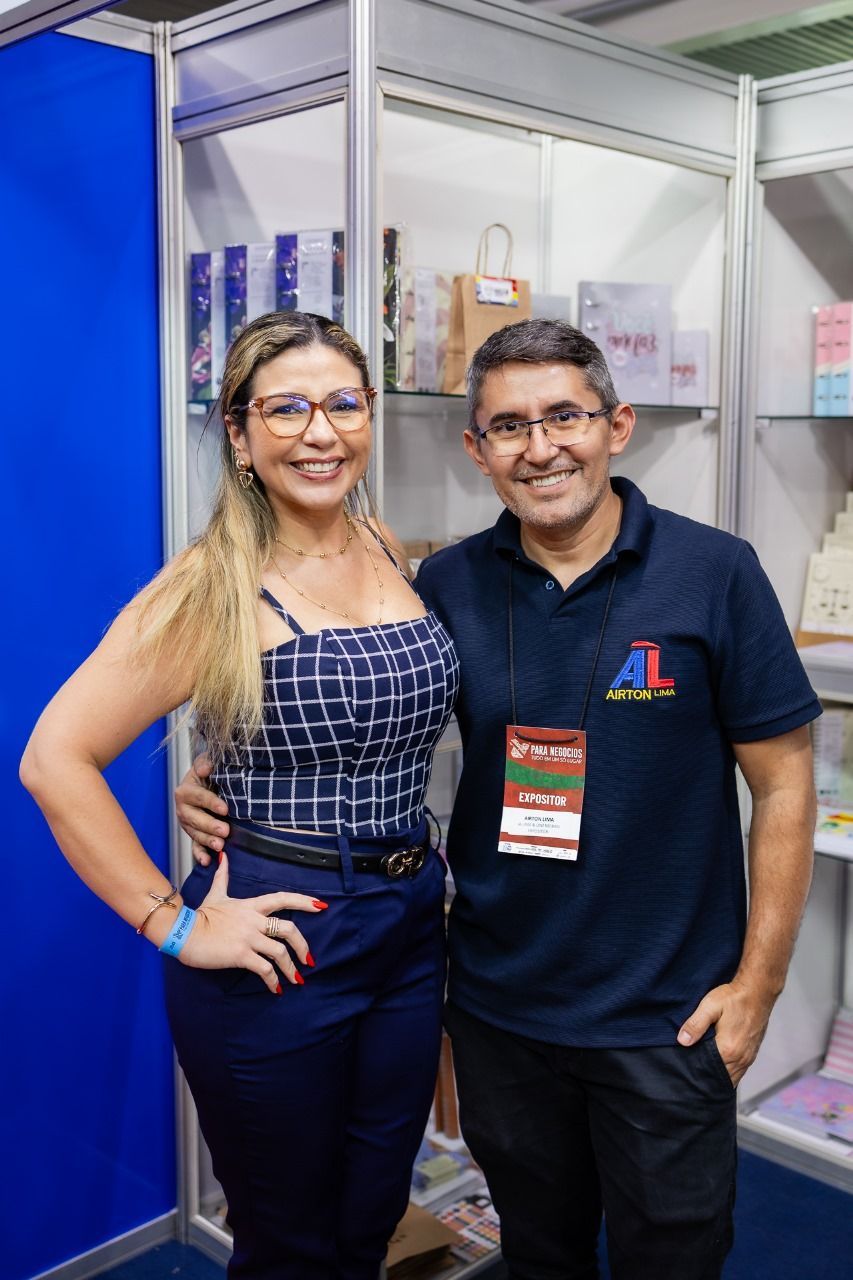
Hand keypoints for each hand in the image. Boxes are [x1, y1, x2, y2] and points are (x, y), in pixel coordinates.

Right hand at [176, 753, 229, 865]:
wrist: (208, 784)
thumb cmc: (209, 773)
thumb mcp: (206, 763)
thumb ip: (205, 762)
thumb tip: (205, 767)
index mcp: (185, 791)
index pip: (198, 797)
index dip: (211, 802)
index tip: (224, 808)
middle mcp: (183, 809)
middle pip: (194, 819)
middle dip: (209, 825)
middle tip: (225, 830)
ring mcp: (188, 824)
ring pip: (195, 834)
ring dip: (207, 841)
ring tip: (220, 846)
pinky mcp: (194, 834)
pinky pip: (195, 846)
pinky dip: (200, 855)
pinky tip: (207, 861)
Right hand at [179, 853, 325, 992]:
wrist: (183, 932)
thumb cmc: (200, 915)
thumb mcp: (216, 894)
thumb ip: (223, 876)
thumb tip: (223, 856)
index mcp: (251, 906)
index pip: (283, 899)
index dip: (303, 901)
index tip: (321, 906)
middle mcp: (253, 921)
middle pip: (288, 929)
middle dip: (302, 945)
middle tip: (308, 959)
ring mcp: (248, 938)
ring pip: (280, 952)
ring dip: (291, 968)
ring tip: (296, 979)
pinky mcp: (240, 955)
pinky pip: (264, 969)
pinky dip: (273, 981)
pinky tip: (276, 989)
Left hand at [677, 980, 774, 1086]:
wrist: (757, 991)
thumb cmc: (734, 997)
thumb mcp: (710, 1006)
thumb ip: (695, 1024)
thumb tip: (682, 1041)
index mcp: (729, 1049)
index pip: (710, 1072)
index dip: (698, 1072)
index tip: (688, 1069)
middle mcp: (741, 1058)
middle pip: (721, 1078)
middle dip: (708, 1076)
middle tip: (693, 1071)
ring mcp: (748, 1057)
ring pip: (732, 1077)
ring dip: (719, 1075)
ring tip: (704, 1069)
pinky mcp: (752, 1053)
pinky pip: (739, 1071)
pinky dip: (729, 1071)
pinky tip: (719, 1064)